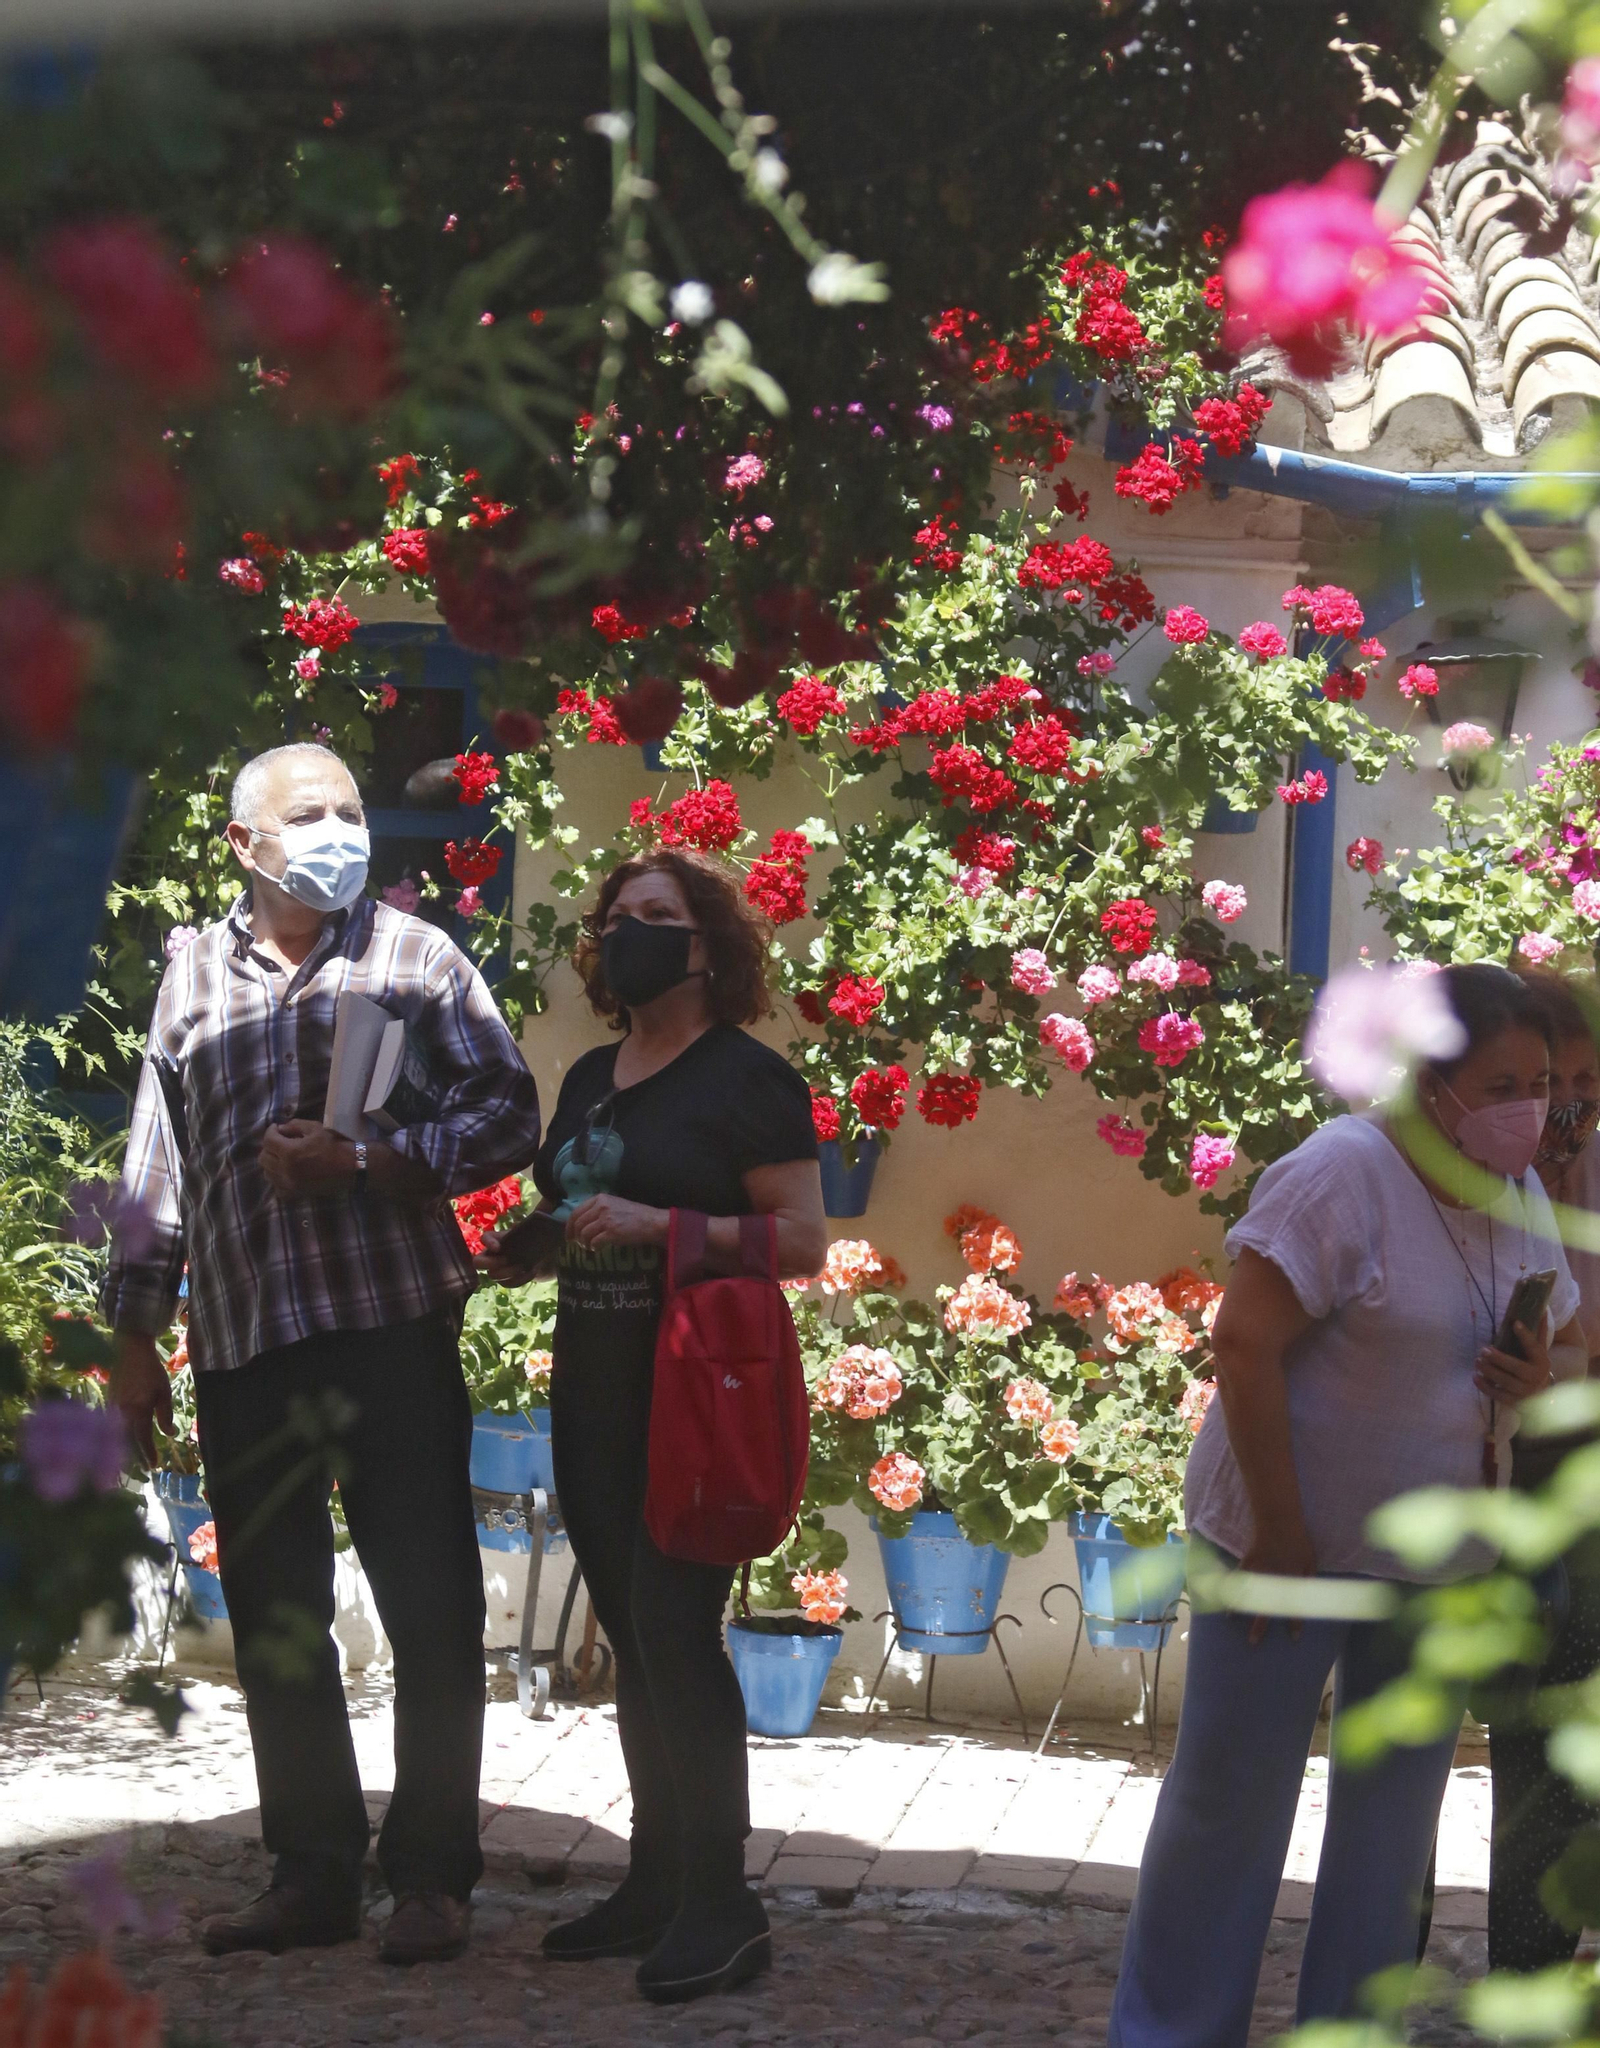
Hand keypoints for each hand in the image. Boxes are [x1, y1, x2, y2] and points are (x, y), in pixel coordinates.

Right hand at [110, 1331, 173, 1468]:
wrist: (127, 1351)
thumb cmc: (150, 1370)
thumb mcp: (164, 1391)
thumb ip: (165, 1414)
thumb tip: (169, 1434)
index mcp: (136, 1411)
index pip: (142, 1438)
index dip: (148, 1453)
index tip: (154, 1466)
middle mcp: (120, 1413)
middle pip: (126, 1442)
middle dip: (134, 1457)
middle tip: (142, 1470)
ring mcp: (111, 1409)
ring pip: (117, 1435)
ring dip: (124, 1449)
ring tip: (131, 1463)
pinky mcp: (107, 1403)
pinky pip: (111, 1426)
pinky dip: (117, 1437)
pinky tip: (121, 1443)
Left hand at [260, 1120, 357, 1198]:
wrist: (351, 1168)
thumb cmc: (335, 1146)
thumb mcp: (316, 1128)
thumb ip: (295, 1125)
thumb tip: (281, 1129)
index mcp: (290, 1152)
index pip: (268, 1140)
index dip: (270, 1131)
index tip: (276, 1128)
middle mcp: (285, 1170)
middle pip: (263, 1157)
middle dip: (269, 1147)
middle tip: (280, 1142)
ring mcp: (289, 1184)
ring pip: (267, 1173)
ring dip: (272, 1162)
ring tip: (283, 1157)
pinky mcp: (296, 1193)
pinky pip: (277, 1187)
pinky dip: (278, 1179)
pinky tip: (287, 1172)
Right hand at [475, 1228, 539, 1286]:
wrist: (538, 1255)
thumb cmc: (527, 1240)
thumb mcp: (525, 1232)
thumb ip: (521, 1228)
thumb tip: (515, 1226)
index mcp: (495, 1240)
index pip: (485, 1238)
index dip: (488, 1243)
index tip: (498, 1247)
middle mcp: (490, 1255)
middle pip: (477, 1263)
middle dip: (490, 1263)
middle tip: (506, 1260)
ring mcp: (495, 1270)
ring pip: (493, 1275)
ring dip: (508, 1272)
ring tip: (522, 1266)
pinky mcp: (504, 1280)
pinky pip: (506, 1284)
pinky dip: (519, 1279)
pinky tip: (530, 1272)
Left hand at [565, 1195, 667, 1251]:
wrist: (651, 1222)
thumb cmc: (634, 1214)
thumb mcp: (615, 1204)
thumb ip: (599, 1209)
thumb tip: (582, 1223)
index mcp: (600, 1198)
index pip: (576, 1212)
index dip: (569, 1226)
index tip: (569, 1235)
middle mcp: (601, 1207)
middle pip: (578, 1224)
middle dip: (575, 1236)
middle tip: (578, 1244)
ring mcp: (606, 1220)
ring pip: (584, 1234)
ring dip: (585, 1243)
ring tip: (590, 1246)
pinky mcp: (611, 1232)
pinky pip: (594, 1242)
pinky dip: (594, 1248)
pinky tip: (598, 1249)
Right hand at [1238, 1521, 1317, 1645]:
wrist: (1280, 1521)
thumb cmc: (1298, 1541)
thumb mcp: (1311, 1561)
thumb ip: (1308, 1579)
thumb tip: (1310, 1597)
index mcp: (1292, 1580)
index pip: (1293, 1606)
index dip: (1294, 1623)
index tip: (1293, 1638)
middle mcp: (1274, 1579)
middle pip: (1265, 1605)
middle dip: (1259, 1624)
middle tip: (1253, 1642)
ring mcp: (1259, 1570)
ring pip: (1248, 1592)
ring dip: (1240, 1607)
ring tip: (1232, 1621)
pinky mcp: (1248, 1561)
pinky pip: (1238, 1577)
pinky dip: (1231, 1587)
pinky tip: (1226, 1592)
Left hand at [1476, 1322, 1553, 1405]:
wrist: (1542, 1394)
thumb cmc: (1535, 1366)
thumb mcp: (1539, 1350)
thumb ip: (1538, 1332)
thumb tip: (1541, 1309)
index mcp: (1542, 1361)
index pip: (1534, 1347)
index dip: (1525, 1335)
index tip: (1515, 1323)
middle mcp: (1535, 1377)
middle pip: (1516, 1368)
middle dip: (1499, 1359)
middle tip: (1483, 1350)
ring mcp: (1525, 1391)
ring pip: (1506, 1382)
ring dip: (1489, 1371)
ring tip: (1477, 1361)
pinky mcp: (1514, 1401)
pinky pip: (1499, 1395)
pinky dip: (1486, 1387)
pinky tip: (1475, 1377)